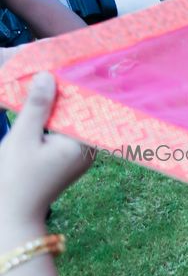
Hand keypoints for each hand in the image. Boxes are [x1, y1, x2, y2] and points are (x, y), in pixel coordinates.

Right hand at [0, 73, 89, 238]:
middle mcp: (87, 148)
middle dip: (65, 90)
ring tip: (47, 77)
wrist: (12, 214)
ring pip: (71, 118)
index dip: (75, 82)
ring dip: (58, 102)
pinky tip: (42, 100)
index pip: (86, 104)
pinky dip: (53, 117)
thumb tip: (48, 76)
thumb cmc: (15, 178)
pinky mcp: (67, 157)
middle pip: (80, 110)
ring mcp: (78, 154)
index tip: (67, 61)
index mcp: (81, 144)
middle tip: (53, 66)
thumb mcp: (23, 138)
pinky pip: (64, 129)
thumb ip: (37, 107)